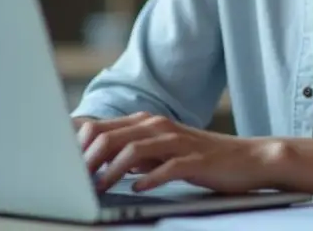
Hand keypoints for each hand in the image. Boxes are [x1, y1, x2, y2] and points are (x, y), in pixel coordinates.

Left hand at [78, 112, 285, 194]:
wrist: (248, 159)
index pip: (101, 128)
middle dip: (88, 161)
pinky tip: (138, 189)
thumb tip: (98, 163)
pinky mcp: (195, 160)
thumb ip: (133, 153)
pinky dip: (148, 178)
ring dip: (111, 171)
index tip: (65, 169)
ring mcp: (177, 141)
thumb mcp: (161, 153)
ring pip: (133, 149)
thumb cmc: (201, 159)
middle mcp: (158, 126)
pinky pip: (167, 167)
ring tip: (100, 188)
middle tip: (76, 183)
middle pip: (110, 136)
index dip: (78, 149)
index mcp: (147, 123)